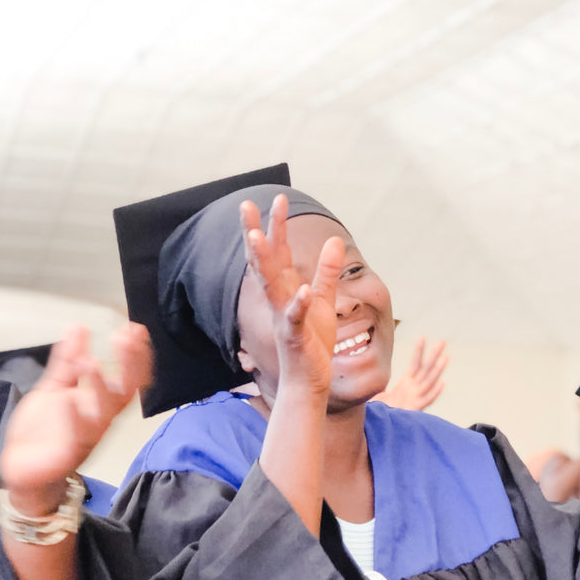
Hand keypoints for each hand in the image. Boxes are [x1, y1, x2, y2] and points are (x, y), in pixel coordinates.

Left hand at [0, 323, 150, 514]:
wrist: (24, 467)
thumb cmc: (44, 430)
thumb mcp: (54, 387)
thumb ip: (67, 361)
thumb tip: (79, 328)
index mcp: (100, 402)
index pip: (128, 376)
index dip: (135, 355)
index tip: (135, 330)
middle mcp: (101, 418)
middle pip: (126, 391)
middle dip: (130, 365)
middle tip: (126, 338)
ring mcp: (87, 434)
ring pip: (104, 412)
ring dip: (99, 386)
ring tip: (90, 362)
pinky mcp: (70, 452)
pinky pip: (76, 435)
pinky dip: (73, 417)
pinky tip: (67, 400)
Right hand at [241, 196, 345, 398]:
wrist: (308, 380)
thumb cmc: (313, 342)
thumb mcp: (324, 300)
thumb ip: (328, 271)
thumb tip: (334, 240)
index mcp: (286, 289)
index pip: (278, 252)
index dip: (276, 226)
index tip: (277, 198)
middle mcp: (278, 300)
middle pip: (264, 261)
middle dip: (255, 233)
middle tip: (245, 205)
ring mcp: (283, 317)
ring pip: (270, 285)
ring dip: (264, 261)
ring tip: (259, 237)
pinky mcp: (295, 337)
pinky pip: (295, 318)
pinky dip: (298, 304)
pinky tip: (303, 291)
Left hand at [374, 337, 447, 410]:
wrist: (381, 426)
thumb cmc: (381, 408)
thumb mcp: (377, 390)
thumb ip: (377, 380)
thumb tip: (369, 368)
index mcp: (406, 382)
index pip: (414, 363)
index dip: (419, 351)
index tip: (423, 337)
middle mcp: (414, 388)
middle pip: (426, 368)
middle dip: (434, 355)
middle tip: (442, 342)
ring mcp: (416, 397)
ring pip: (429, 381)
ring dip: (438, 369)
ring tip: (445, 357)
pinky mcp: (415, 408)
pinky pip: (427, 400)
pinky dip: (435, 392)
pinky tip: (442, 383)